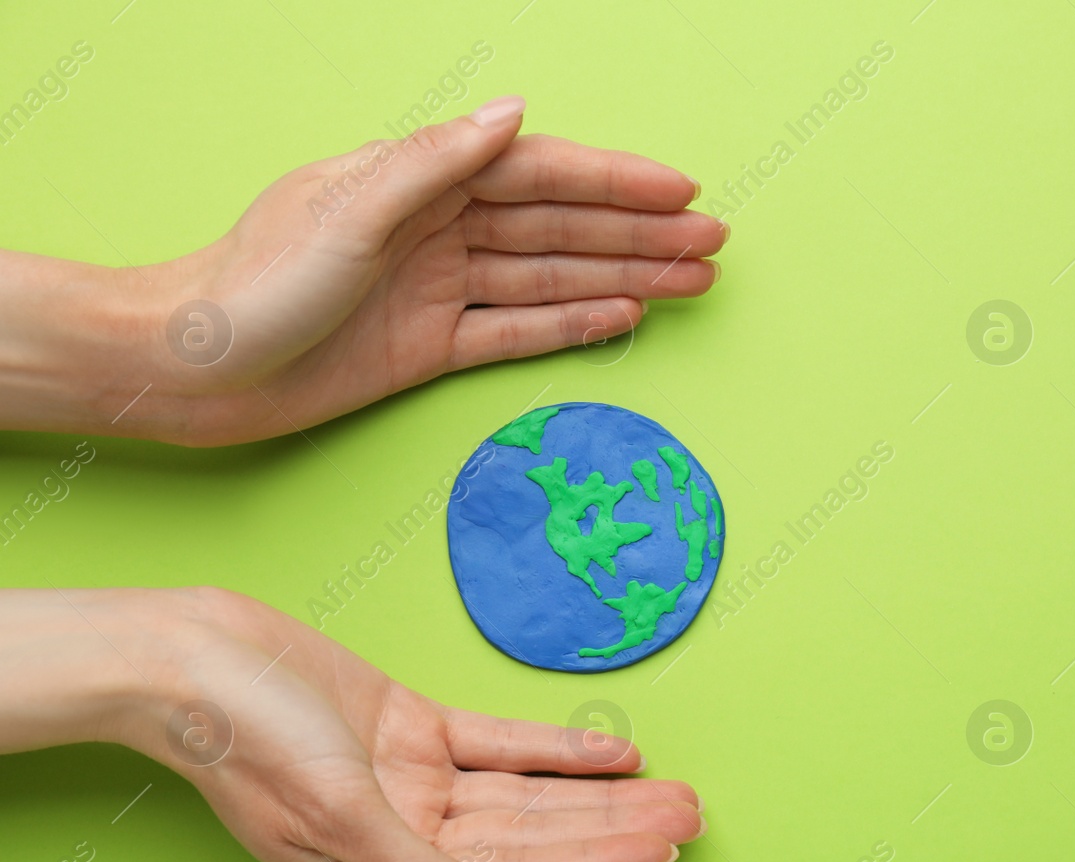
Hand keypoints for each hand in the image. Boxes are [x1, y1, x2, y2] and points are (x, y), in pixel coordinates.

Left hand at [0, 95, 726, 444]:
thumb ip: (435, 161)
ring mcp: (439, 289)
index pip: (539, 174)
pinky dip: (572, 324)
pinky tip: (624, 317)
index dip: (615, 181)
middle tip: (714, 245)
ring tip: (692, 283)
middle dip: (640, 232)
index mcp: (419, 181)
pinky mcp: (431, 347)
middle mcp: (438, 229)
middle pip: (560, 226)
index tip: (682, 191)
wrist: (191, 368)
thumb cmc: (254, 280)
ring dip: (623, 277)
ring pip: (552, 277)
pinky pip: (517, 330)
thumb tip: (514, 111)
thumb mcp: (348, 209)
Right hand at [0, 586, 702, 861]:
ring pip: (530, 794)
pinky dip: (556, 750)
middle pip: (538, 835)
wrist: (192, 659)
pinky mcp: (414, 730)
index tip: (662, 848)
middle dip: (616, 827)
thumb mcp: (334, 810)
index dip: (595, 861)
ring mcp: (414, 782)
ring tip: (670, 790)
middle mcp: (409, 835)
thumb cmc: (245, 737)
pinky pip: (501, 746)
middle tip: (693, 815)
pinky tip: (612, 755)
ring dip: (599, 792)